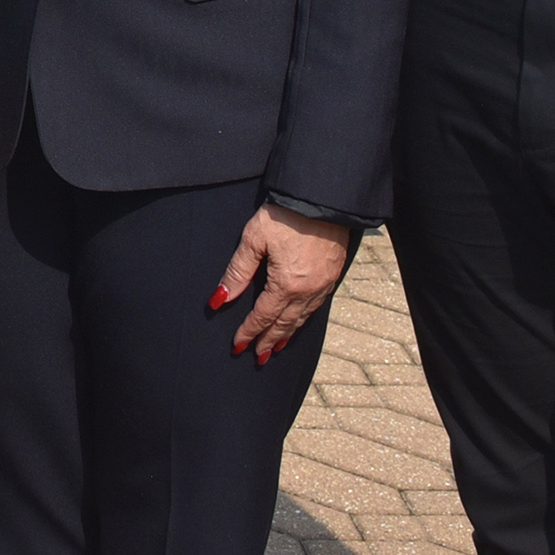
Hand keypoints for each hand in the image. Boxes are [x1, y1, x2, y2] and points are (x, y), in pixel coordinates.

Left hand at [212, 203, 355, 362]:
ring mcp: (324, 284)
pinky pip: (316, 306)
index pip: (263, 317)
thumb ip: (238, 271)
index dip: (249, 332)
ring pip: (302, 318)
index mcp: (286, 284)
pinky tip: (298, 320)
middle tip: (257, 357)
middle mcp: (308, 290)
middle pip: (285, 324)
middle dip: (268, 341)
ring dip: (287, 334)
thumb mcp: (254, 239)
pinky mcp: (334, 275)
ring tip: (275, 347)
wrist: (322, 197)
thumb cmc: (285, 214)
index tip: (238, 347)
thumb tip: (220, 299)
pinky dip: (304, 318)